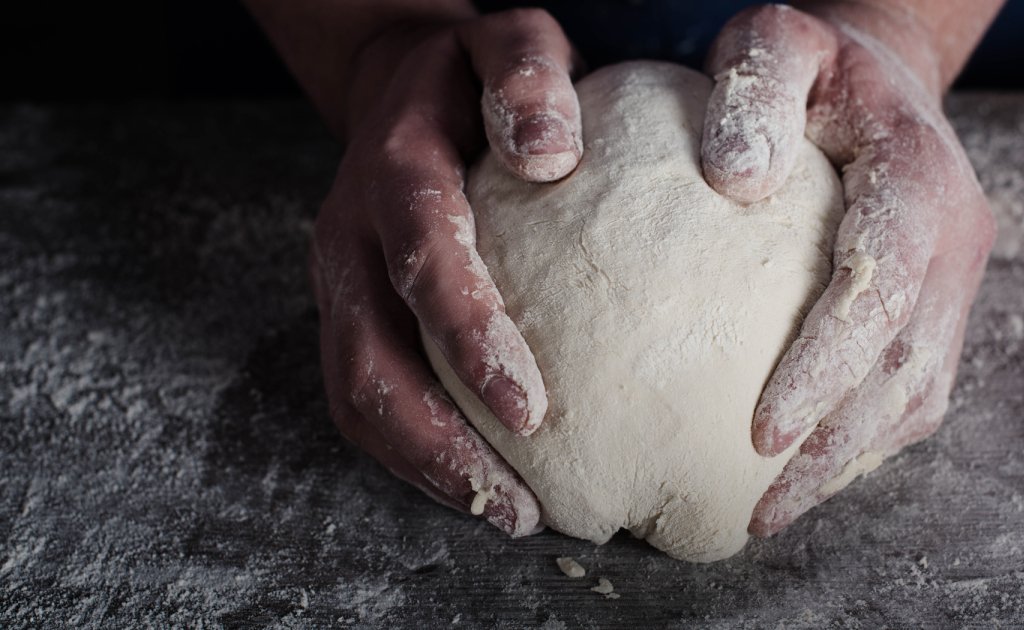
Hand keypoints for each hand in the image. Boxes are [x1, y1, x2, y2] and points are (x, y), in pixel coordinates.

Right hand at [309, 9, 582, 535]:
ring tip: (508, 515)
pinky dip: (416, 452)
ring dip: (424, 467)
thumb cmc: (473, 73)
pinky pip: (366, 396)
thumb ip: (528, 75)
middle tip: (520, 507)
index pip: (421, 260)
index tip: (533, 410)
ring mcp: (340, 282)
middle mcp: (350, 236)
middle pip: (366, 360)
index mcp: (394, 170)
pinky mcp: (351, 313)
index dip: (468, 338)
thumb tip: (549, 154)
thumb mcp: (509, 40)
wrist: (397, 84)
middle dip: (437, 443)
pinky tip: (480, 481)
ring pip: (354, 395)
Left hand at [700, 4, 996, 534]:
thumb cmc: (810, 63)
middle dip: (836, 446)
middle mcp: (954, 237)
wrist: (871, 74)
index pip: (882, 287)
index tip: (763, 431)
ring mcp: (954, 277)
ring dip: (851, 460)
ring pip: (920, 391)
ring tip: (773, 509)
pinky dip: (865, 437)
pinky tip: (806, 467)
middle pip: (908, 365)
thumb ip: (755, 94)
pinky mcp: (936, 303)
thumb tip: (735, 180)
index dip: (830, 365)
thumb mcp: (773, 43)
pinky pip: (915, 385)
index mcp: (918, 175)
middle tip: (762, 507)